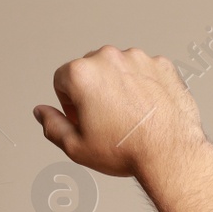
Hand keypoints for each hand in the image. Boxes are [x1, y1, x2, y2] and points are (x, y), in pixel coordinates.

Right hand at [33, 46, 208, 179]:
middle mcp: (109, 58)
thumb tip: (41, 112)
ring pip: (119, 69)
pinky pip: (145, 71)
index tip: (84, 120)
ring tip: (130, 117)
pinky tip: (147, 110)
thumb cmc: (126, 150)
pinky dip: (144, 86)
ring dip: (119, 87)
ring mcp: (138, 58)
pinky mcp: (162, 65)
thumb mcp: (76, 147)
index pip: (61, 80)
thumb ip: (52, 126)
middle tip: (107, 121)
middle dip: (94, 92)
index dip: (69, 105)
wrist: (170, 153)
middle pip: (90, 70)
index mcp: (82, 73)